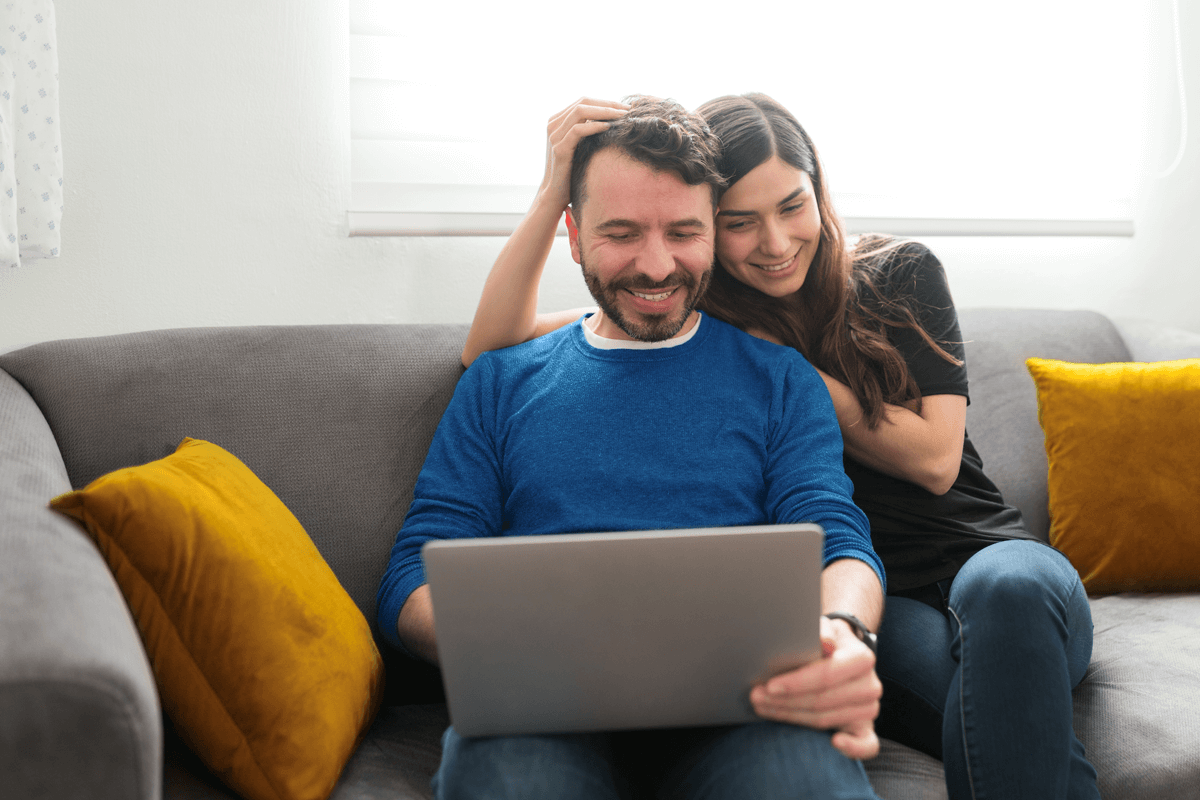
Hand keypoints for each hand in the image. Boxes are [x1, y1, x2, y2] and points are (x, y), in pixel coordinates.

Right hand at [538, 98, 629, 211]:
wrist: (555, 195)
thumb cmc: (572, 171)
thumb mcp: (579, 147)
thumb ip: (587, 131)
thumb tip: (611, 120)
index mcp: (557, 121)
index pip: (584, 102)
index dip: (605, 102)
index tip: (625, 108)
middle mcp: (553, 125)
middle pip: (583, 102)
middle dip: (608, 104)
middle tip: (627, 110)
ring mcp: (554, 136)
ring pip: (580, 111)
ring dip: (605, 112)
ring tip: (622, 116)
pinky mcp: (559, 149)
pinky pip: (578, 130)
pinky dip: (594, 126)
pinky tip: (609, 127)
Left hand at [750, 615, 882, 758]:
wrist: (842, 652)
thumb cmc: (824, 640)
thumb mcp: (821, 627)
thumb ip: (820, 630)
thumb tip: (824, 642)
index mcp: (862, 658)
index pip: (826, 675)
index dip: (797, 683)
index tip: (770, 686)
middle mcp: (870, 685)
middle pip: (822, 701)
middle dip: (785, 701)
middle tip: (756, 697)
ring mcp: (869, 708)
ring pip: (826, 720)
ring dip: (792, 717)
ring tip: (764, 708)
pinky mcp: (866, 727)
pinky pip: (866, 745)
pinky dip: (852, 748)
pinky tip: (833, 743)